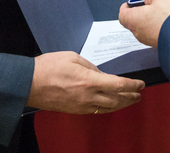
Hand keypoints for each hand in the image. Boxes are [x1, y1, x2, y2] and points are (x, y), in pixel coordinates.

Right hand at [26, 51, 143, 113]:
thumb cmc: (48, 67)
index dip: (133, 85)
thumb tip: (100, 74)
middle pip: (117, 99)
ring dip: (121, 104)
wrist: (29, 83)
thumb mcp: (73, 57)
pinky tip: (111, 105)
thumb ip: (91, 66)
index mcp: (90, 80)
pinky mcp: (75, 110)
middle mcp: (88, 96)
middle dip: (130, 97)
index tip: (141, 84)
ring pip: (108, 108)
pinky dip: (108, 108)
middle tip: (139, 94)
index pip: (119, 85)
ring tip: (130, 101)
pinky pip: (96, 111)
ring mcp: (81, 105)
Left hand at [119, 0, 169, 46]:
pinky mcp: (162, 43)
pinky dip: (162, 24)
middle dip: (142, 9)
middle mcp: (139, 32)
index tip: (130, 1)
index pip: (122, 14)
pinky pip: (159, 31)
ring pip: (148, 26)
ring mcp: (151, 39)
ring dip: (153, 17)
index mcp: (133, 19)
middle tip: (149, 0)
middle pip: (135, 19)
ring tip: (163, 7)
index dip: (126, 6)